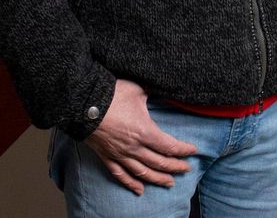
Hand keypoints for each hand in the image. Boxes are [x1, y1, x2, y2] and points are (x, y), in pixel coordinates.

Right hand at [83, 79, 196, 194]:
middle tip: (186, 169)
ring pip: (143, 173)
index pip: (170, 146)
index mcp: (145, 131)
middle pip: (160, 163)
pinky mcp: (107, 157)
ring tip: (170, 183)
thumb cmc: (111, 94)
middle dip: (175, 167)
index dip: (183, 150)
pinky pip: (120, 175)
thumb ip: (153, 93)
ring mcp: (120, 155)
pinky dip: (131, 184)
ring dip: (158, 179)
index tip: (193, 151)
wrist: (83, 104)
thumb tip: (164, 87)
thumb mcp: (138, 90)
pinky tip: (139, 190)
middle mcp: (134, 147)